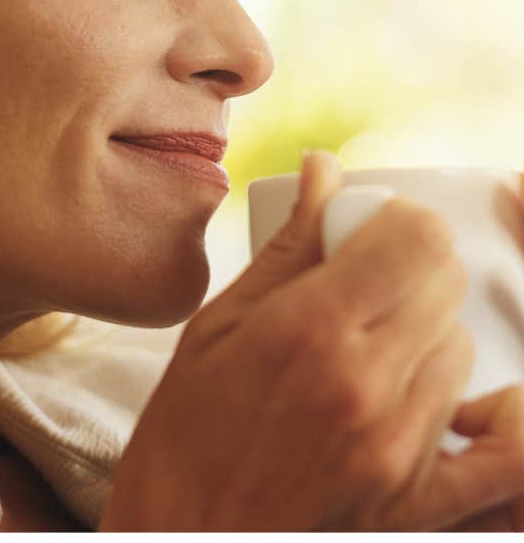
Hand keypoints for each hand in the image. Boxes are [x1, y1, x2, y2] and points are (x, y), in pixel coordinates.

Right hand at [99, 151, 523, 530]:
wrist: (184, 534)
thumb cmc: (185, 429)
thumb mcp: (217, 323)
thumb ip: (288, 243)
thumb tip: (323, 170)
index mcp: (310, 329)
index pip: (417, 238)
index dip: (398, 218)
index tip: (368, 227)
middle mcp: (367, 384)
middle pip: (445, 282)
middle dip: (411, 261)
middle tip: (363, 275)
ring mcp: (399, 447)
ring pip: (462, 346)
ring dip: (427, 326)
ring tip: (372, 339)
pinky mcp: (416, 499)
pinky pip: (503, 450)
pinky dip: (492, 412)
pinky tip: (452, 397)